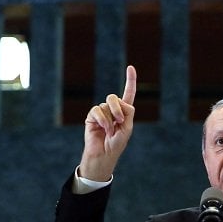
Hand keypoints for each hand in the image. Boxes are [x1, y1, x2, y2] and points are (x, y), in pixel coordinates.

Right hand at [78, 65, 136, 181]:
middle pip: (115, 98)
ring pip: (106, 105)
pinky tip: (103, 129)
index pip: (128, 94)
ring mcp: (101, 113)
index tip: (130, 67)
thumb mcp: (127, 128)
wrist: (104, 154)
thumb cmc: (117, 143)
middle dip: (118, 108)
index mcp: (124, 112)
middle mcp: (112, 110)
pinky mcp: (92, 116)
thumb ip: (128, 112)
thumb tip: (119, 102)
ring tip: (109, 131)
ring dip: (110, 119)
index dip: (130, 81)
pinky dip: (102, 119)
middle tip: (120, 121)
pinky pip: (97, 110)